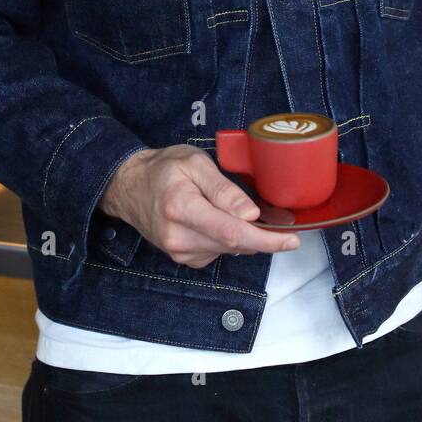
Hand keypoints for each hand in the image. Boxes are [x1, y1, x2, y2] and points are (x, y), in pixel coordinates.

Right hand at [98, 144, 300, 267]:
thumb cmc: (163, 169)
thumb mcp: (194, 163)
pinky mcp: (183, 258)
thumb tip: (250, 214)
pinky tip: (223, 221)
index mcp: (182, 208)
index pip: (232, 232)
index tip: (292, 240)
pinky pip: (218, 252)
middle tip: (280, 220)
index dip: (266, 240)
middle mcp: (179, 237)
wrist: (129, 187)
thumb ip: (223, 188)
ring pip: (228, 250)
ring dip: (245, 236)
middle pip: (234, 244)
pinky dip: (229, 240)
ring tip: (244, 213)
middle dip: (262, 236)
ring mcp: (179, 252)